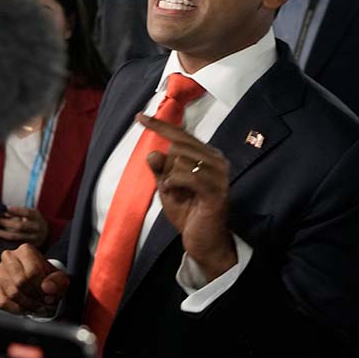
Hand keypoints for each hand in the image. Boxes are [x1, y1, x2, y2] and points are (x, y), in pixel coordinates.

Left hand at [0, 206, 49, 247]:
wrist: (46, 233)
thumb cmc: (33, 220)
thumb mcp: (29, 213)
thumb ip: (18, 212)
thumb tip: (2, 212)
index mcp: (37, 217)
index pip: (27, 212)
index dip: (16, 210)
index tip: (5, 208)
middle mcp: (37, 228)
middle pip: (20, 226)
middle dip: (5, 223)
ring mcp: (34, 239)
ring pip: (16, 237)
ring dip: (2, 233)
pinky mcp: (29, 247)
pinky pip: (15, 244)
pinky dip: (5, 240)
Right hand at [0, 243, 69, 316]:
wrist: (36, 282)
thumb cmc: (48, 279)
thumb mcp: (59, 279)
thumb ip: (57, 282)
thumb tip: (47, 288)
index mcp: (26, 250)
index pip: (32, 272)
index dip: (42, 289)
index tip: (49, 295)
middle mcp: (8, 256)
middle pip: (20, 282)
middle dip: (34, 298)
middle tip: (43, 303)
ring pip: (11, 293)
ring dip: (26, 305)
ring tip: (35, 307)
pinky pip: (2, 301)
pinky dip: (15, 309)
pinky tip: (24, 308)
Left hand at [140, 115, 236, 279]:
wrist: (203, 240)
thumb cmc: (187, 211)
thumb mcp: (167, 186)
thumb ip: (159, 169)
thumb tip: (152, 153)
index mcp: (207, 155)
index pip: (180, 135)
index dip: (159, 125)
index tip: (139, 116)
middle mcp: (217, 160)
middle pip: (177, 147)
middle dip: (166, 168)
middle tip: (174, 188)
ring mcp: (219, 174)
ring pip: (179, 160)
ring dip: (170, 179)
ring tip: (179, 195)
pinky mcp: (216, 190)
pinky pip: (186, 175)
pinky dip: (174, 183)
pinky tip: (176, 194)